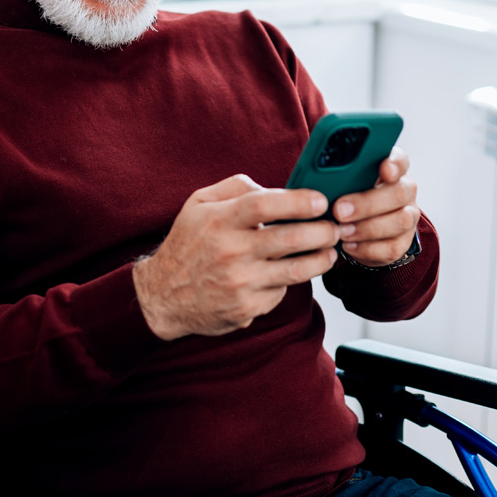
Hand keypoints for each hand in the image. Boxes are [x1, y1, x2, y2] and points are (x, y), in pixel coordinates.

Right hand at [132, 174, 341, 340]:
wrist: (162, 296)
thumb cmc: (187, 245)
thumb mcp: (198, 204)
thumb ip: (236, 188)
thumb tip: (274, 189)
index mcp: (219, 221)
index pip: (265, 205)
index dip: (299, 201)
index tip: (321, 201)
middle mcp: (230, 252)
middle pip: (290, 238)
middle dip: (323, 231)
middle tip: (334, 227)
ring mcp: (239, 283)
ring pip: (296, 270)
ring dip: (321, 259)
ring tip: (329, 252)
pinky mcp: (246, 308)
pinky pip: (281, 292)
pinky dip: (290, 281)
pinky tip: (289, 273)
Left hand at [332, 147, 419, 266]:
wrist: (360, 229)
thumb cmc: (348, 199)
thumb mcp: (343, 184)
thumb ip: (339, 178)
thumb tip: (318, 181)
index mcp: (391, 169)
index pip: (399, 160)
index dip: (394, 164)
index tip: (384, 170)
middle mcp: (405, 190)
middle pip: (399, 193)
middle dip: (367, 203)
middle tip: (339, 211)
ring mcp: (408, 216)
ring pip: (400, 221)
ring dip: (367, 228)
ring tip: (342, 232)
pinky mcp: (403, 242)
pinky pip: (392, 247)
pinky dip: (368, 248)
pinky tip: (349, 245)